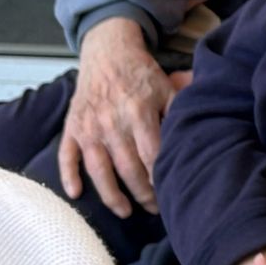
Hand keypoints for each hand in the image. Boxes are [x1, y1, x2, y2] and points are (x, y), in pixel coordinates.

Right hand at [58, 18, 176, 217]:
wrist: (107, 52)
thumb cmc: (143, 75)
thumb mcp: (167, 88)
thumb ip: (179, 113)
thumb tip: (198, 139)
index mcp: (139, 112)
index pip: (152, 155)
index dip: (162, 179)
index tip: (173, 193)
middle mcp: (112, 123)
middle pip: (128, 168)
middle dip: (144, 194)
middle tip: (156, 209)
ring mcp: (89, 127)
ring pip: (99, 170)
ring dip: (112, 195)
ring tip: (126, 212)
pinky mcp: (72, 128)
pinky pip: (67, 156)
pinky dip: (69, 176)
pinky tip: (76, 194)